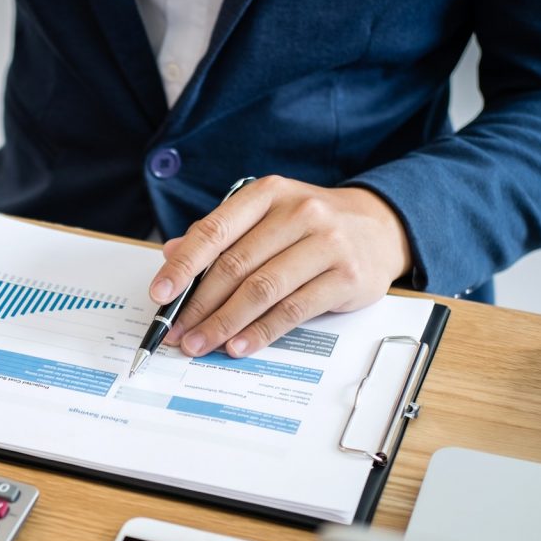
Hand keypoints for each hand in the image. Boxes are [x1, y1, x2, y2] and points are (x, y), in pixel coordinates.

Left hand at [149, 176, 412, 357]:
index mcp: (267, 194)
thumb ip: (220, 234)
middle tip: (176, 333)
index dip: (183, 266)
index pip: (215, 231)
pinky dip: (260, 332)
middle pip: (235, 266)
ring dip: (224, 323)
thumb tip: (170, 257)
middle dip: (198, 306)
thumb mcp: (266, 216)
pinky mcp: (346, 277)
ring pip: (261, 291)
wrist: (380, 226)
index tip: (160, 294)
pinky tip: (238, 345)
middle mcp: (298, 213)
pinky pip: (292, 310)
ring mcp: (326, 244)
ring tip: (199, 344)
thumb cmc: (311, 225)